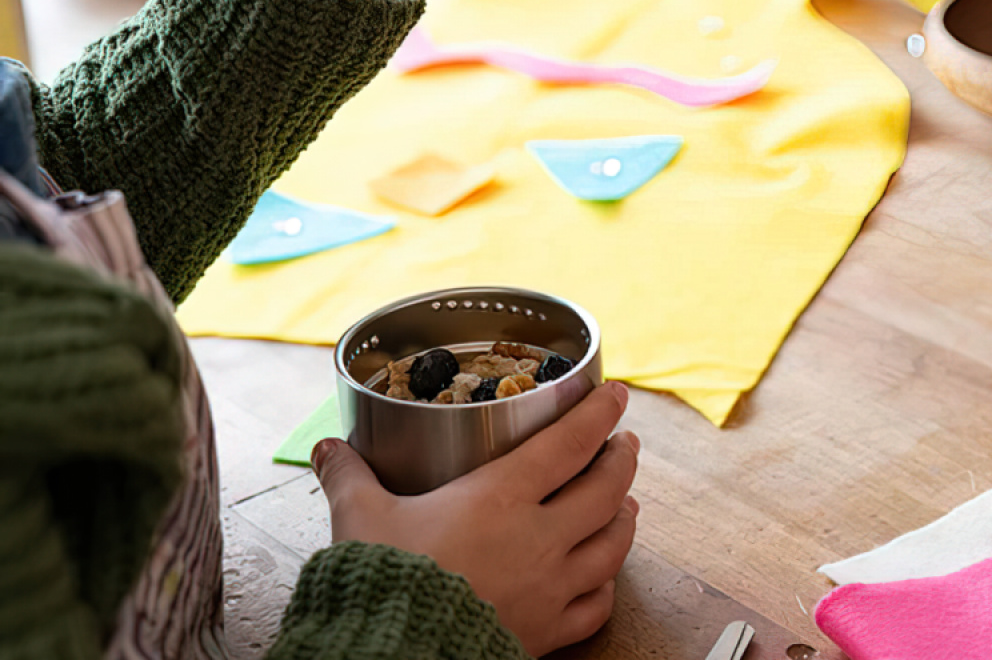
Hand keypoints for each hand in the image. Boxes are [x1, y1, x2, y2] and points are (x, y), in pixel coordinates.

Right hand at [312, 382, 639, 656]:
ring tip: (628, 501)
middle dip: (621, 461)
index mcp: (501, 497)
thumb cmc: (385, 578)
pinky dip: (606, 584)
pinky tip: (603, 575)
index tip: (618, 394)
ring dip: (625, 516)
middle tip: (626, 443)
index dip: (599, 414)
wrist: (396, 656)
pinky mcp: (547, 633)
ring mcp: (550, 588)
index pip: (568, 444)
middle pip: (604, 491)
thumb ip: (349, 476)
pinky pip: (596, 606)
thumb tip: (326, 448)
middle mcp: (538, 538)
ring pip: (612, 546)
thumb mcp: (362, 517)